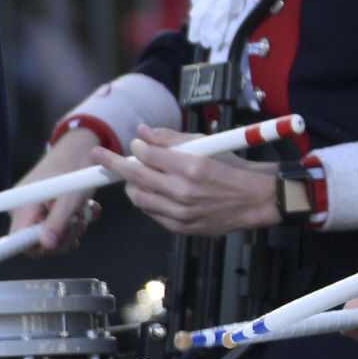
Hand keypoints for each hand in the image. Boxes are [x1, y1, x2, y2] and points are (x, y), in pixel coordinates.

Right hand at [9, 128, 102, 253]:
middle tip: (82, 222)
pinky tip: (82, 214)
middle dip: (63, 237)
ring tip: (84, 213)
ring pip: (48, 236)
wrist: (77, 152)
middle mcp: (20, 210)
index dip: (36, 248)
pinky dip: (69, 224)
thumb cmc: (74, 171)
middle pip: (36, 242)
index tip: (58, 244)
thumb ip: (58, 222)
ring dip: (70, 229)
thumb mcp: (71, 198)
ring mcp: (29, 210)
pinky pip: (52, 227)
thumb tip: (46, 245)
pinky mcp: (39, 210)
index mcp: (22, 206)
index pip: (17, 241)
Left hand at [90, 125, 278, 235]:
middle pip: (135, 176)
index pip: (148, 154)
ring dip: (132, 184)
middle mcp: (184, 190)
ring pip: (139, 197)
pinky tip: (155, 191)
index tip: (135, 143)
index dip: (137, 146)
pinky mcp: (181, 226)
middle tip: (100, 155)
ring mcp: (181, 211)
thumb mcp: (208, 145)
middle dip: (113, 163)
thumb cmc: (235, 170)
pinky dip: (148, 200)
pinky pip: (151, 212)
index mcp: (193, 166)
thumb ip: (172, 138)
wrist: (256, 199)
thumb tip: (145, 132)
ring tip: (136, 176)